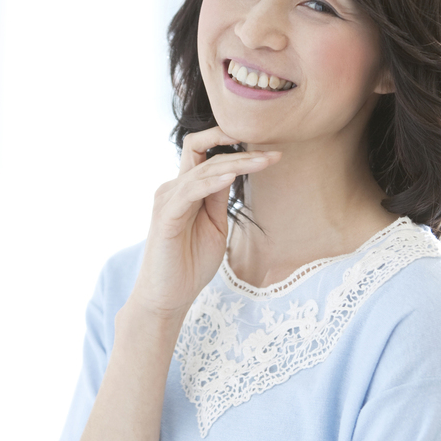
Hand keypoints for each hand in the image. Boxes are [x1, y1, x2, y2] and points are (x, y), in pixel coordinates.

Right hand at [129, 128, 279, 317]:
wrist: (168, 297)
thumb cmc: (191, 265)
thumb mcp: (215, 226)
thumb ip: (219, 199)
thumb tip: (234, 172)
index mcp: (185, 189)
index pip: (203, 151)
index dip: (228, 142)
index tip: (264, 146)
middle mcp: (173, 189)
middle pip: (206, 154)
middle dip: (243, 152)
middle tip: (275, 153)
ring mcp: (167, 200)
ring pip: (203, 168)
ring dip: (236, 163)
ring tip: (264, 162)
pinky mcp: (165, 217)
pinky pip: (190, 191)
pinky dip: (212, 182)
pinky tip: (233, 177)